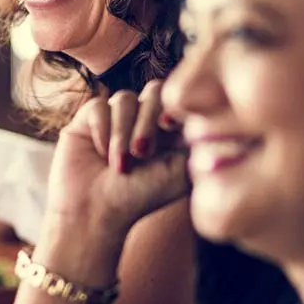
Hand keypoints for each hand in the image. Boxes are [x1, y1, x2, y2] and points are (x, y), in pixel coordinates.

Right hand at [46, 81, 187, 241]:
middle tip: (142, 152)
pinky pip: (99, 106)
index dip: (174, 107)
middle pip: (153, 91)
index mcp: (169, 128)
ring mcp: (116, 116)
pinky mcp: (88, 118)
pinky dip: (102, 130)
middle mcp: (143, 118)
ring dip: (123, 132)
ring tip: (120, 165)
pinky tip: (101, 154)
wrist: (95, 212)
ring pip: (125, 99)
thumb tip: (214, 121)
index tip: (170, 126)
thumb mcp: (179, 172)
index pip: (177, 100)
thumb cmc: (140, 197)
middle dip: (148, 121)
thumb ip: (198, 142)